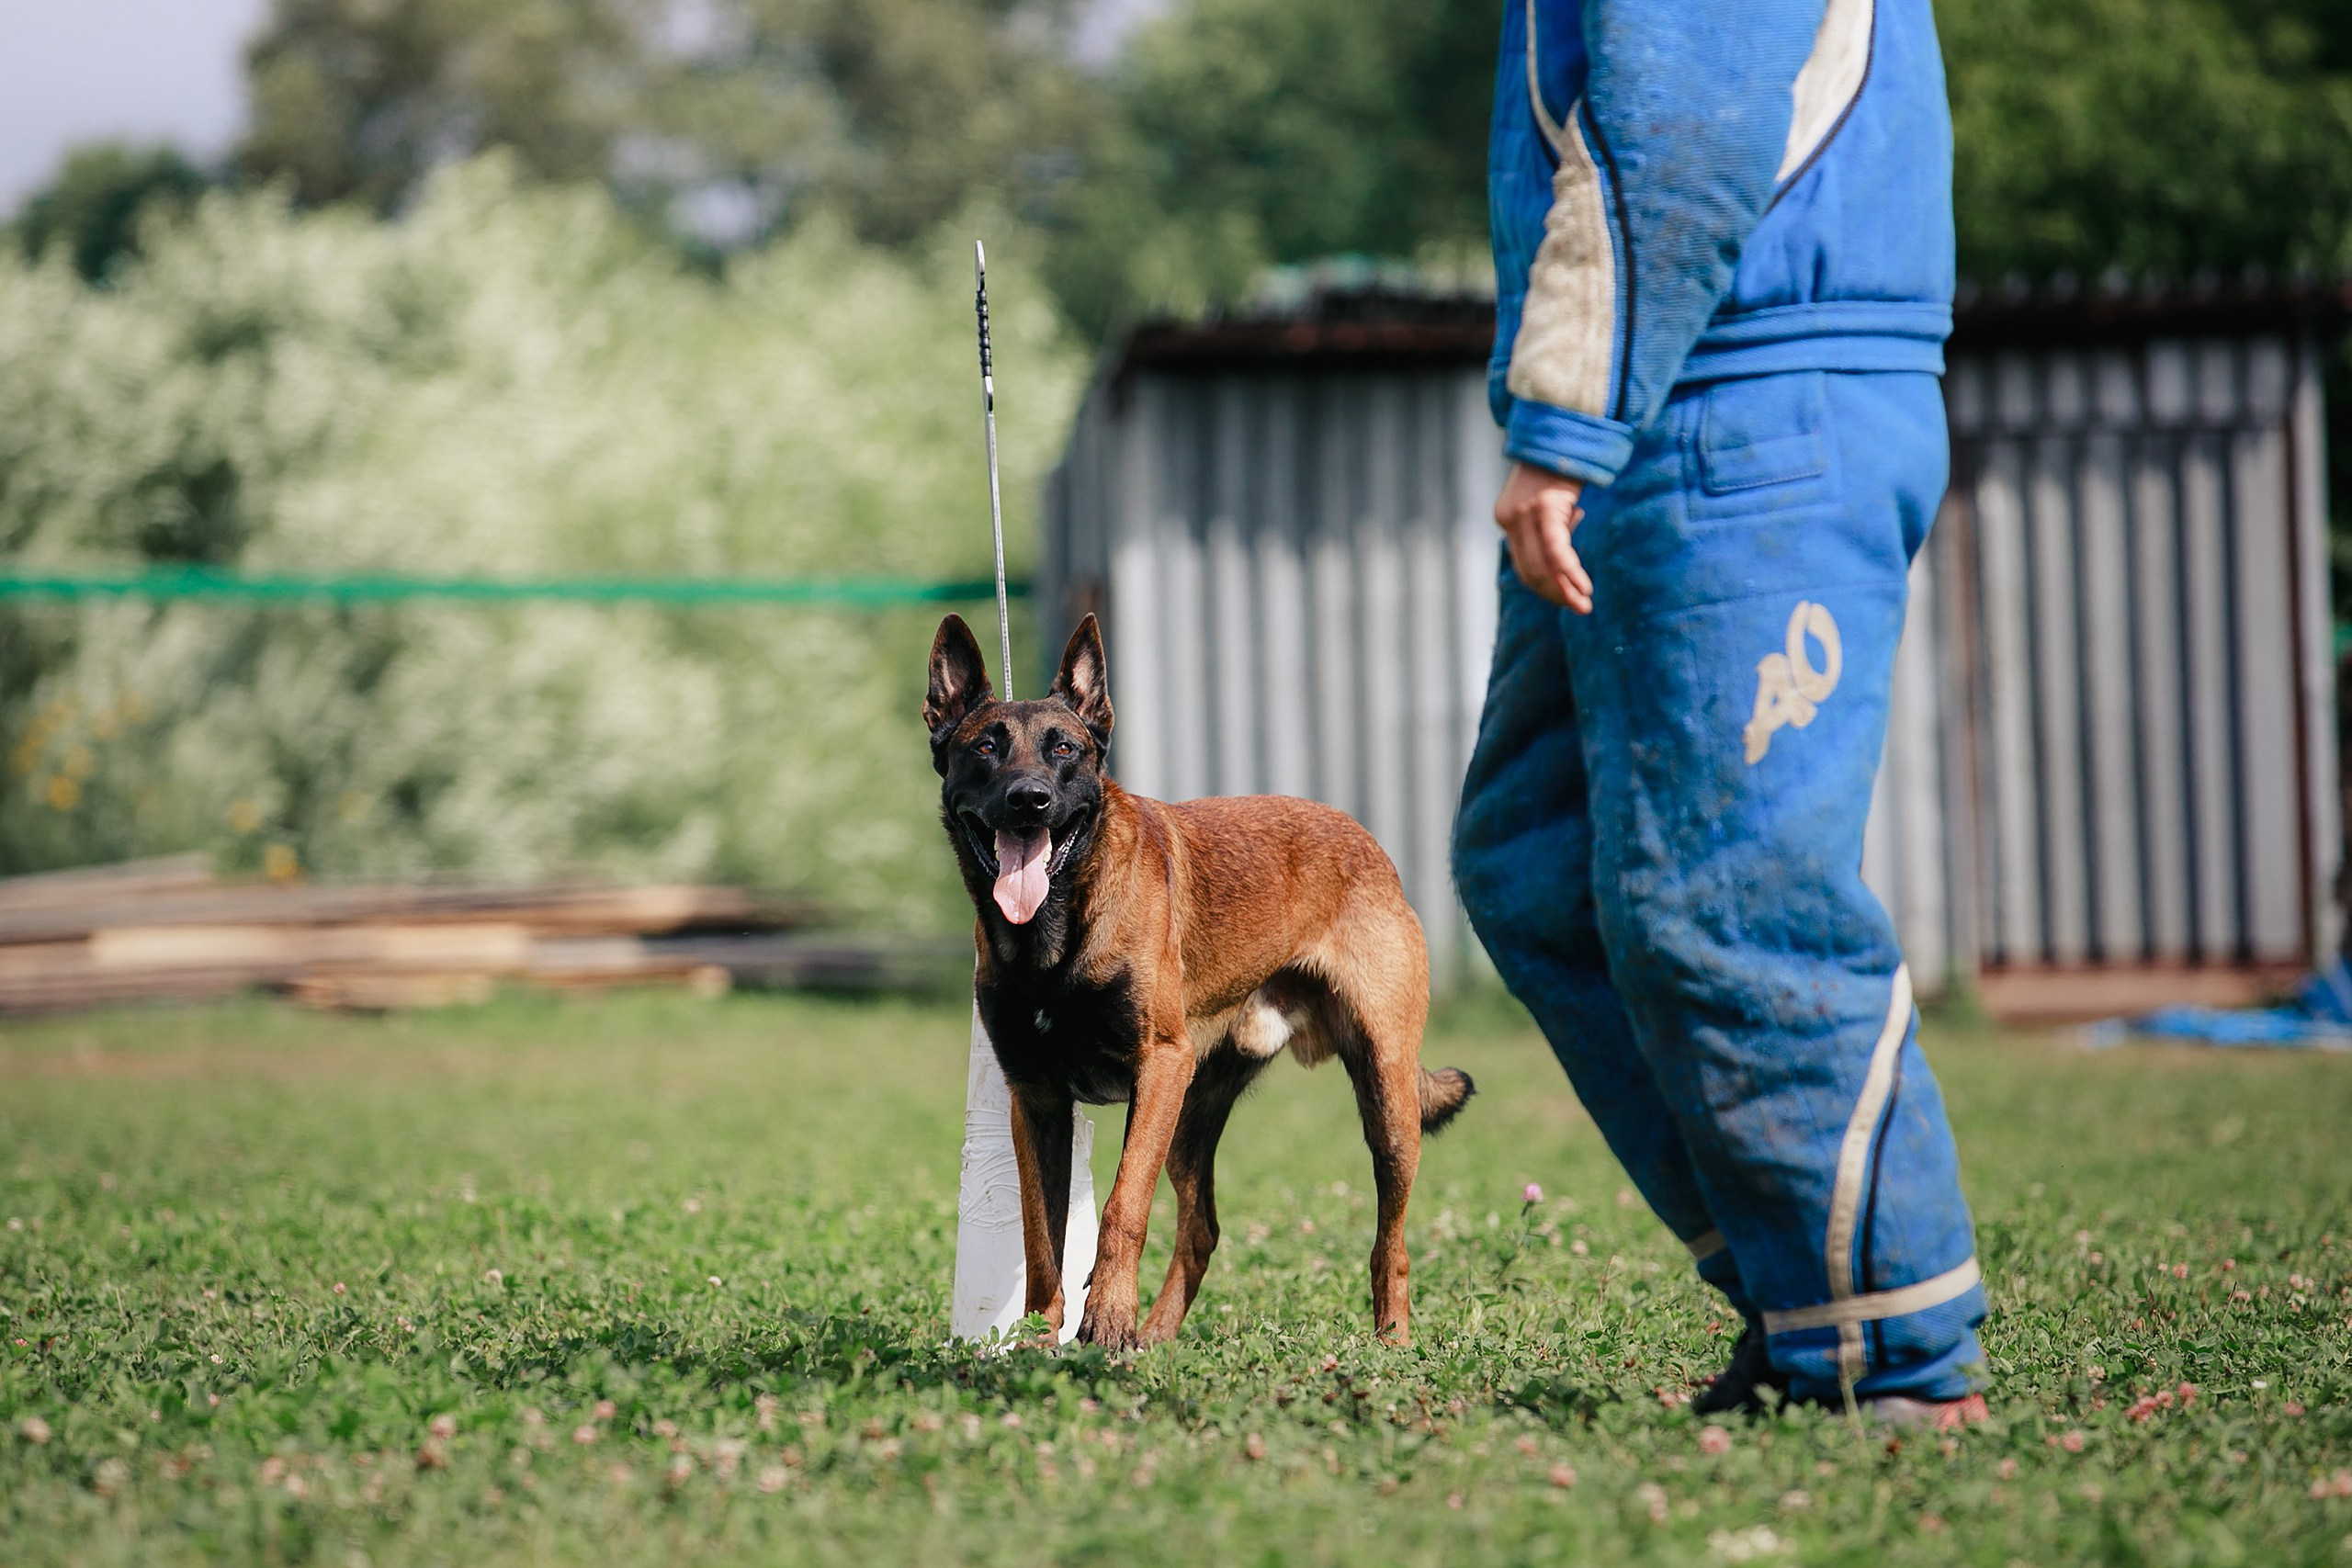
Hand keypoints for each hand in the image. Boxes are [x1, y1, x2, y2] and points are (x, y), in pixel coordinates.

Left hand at [1494, 460, 1591, 612]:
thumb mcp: (1547, 499)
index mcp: (1506, 518)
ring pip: (1542, 567)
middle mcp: (1509, 518)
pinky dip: (1570, 573)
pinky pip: (1557, 551)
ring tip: (1584, 604)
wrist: (1564, 429)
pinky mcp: (1544, 509)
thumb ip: (1549, 526)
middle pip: (1530, 571)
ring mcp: (1524, 514)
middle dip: (1555, 594)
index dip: (1545, 586)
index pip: (1523, 564)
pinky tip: (1584, 587)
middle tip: (1579, 608)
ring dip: (1564, 589)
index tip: (1566, 597)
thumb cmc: (1560, 465)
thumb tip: (1564, 554)